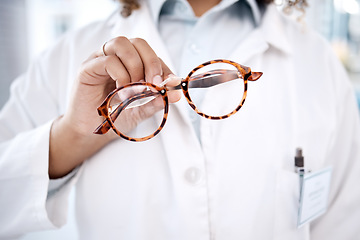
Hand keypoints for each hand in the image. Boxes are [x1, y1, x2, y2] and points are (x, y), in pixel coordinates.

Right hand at [49, 37, 180, 177]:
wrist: (90, 133)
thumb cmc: (113, 117)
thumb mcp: (141, 110)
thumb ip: (156, 100)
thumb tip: (176, 93)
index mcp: (130, 64)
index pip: (151, 54)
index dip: (163, 67)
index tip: (170, 85)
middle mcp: (116, 57)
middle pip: (138, 42)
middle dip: (151, 62)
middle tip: (155, 83)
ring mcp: (100, 60)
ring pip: (121, 43)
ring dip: (135, 65)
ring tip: (135, 89)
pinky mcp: (87, 69)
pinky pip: (108, 60)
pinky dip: (121, 75)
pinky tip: (121, 92)